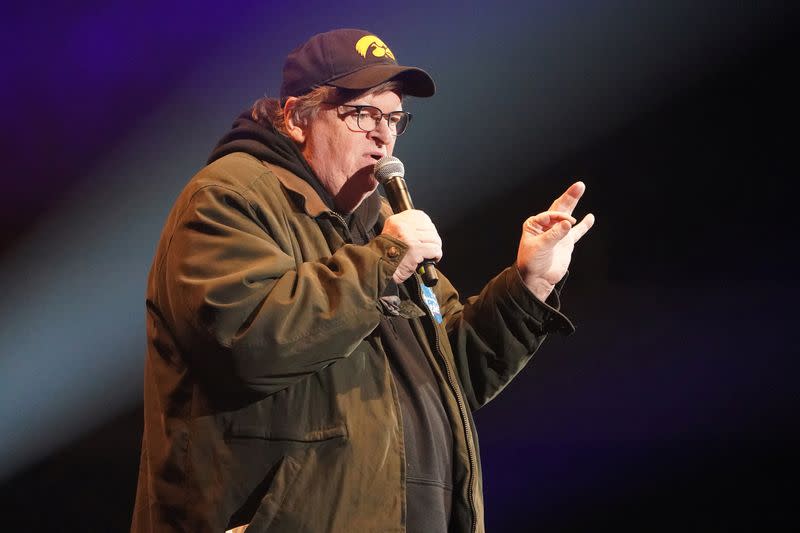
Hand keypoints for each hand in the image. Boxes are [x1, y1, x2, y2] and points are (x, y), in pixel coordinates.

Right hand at [381, 210, 442, 283]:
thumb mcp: (391, 235)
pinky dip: (436, 255)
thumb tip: (424, 231)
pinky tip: (432, 259)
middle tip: (430, 247)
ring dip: (435, 248)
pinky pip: (435, 249)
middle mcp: (402, 226)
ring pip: (434, 239)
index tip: (427, 234)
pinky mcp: (415, 250)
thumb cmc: (385, 256)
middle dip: (433, 239)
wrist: (378, 269)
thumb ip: (405, 230)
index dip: (428, 226)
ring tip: (430, 254)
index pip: (420, 216)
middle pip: (430, 227)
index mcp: (396, 221)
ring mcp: (409, 237)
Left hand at [516, 181, 594, 300]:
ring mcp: (557, 233)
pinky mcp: (566, 242)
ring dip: (574, 203)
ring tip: (580, 188)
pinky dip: (583, 225)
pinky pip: (577, 232)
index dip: (560, 217)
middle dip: (569, 197)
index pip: (550, 215)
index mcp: (534, 224)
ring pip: (568, 216)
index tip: (568, 223)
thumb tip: (569, 223)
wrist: (537, 279)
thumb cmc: (532, 263)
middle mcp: (546, 226)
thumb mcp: (540, 248)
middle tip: (579, 185)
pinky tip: (590, 217)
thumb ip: (554, 235)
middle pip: (559, 208)